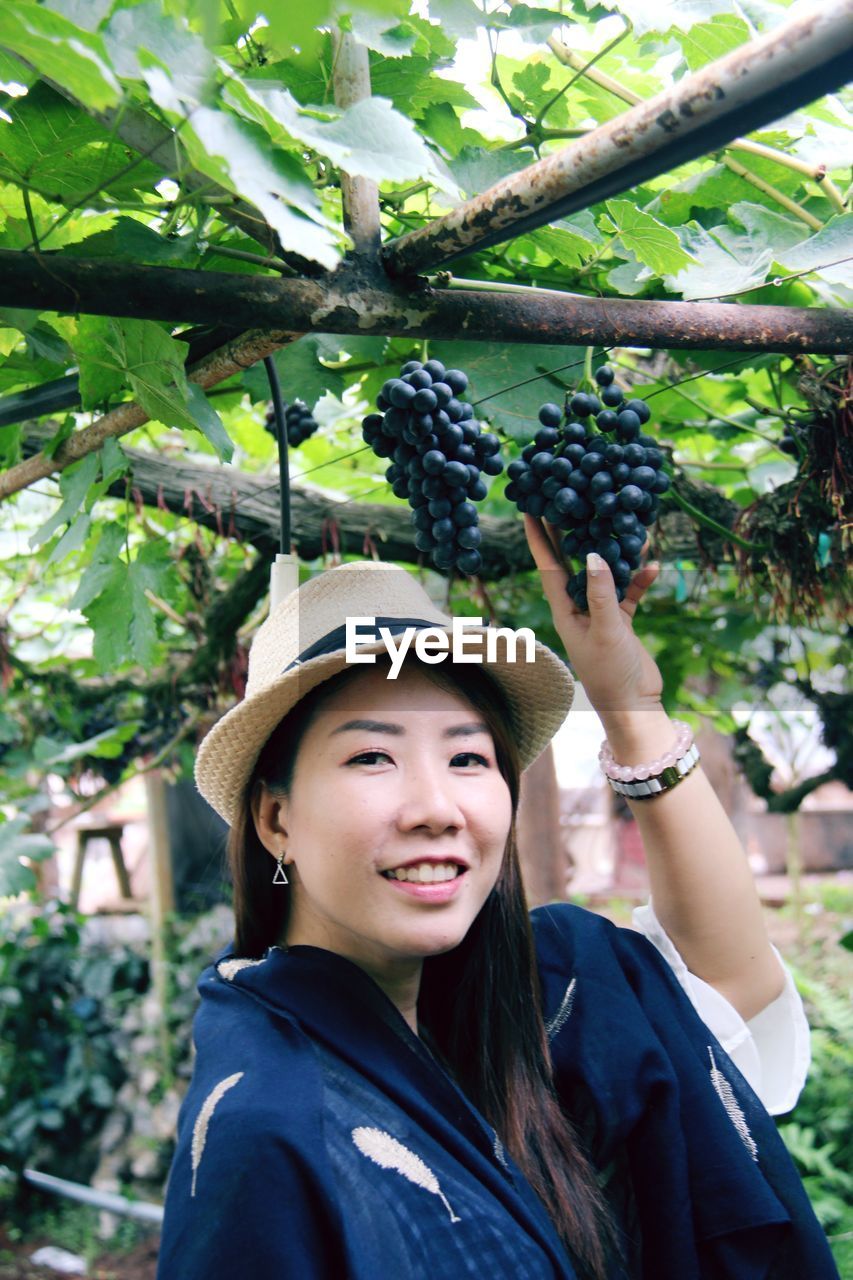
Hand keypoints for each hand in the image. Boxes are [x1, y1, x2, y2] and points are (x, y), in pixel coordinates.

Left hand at [523, 514, 663, 722]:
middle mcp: (577, 607)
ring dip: (613, 552)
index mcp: (563, 609)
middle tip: (567, 499)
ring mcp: (599, 612)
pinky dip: (639, 579)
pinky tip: (652, 566)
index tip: (529, 509)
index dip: (539, 537)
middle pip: (571, 562)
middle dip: (569, 532)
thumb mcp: (605, 630)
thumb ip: (601, 593)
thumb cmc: (610, 672)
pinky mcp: (621, 619)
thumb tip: (596, 555)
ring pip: (603, 572)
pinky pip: (628, 590)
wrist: (633, 704)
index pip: (547, 566)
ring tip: (619, 524)